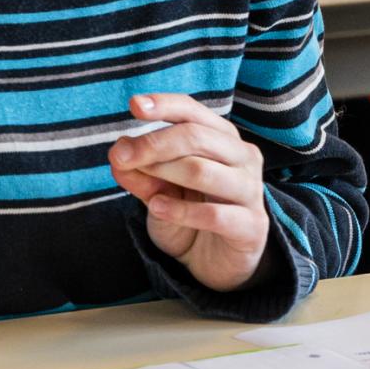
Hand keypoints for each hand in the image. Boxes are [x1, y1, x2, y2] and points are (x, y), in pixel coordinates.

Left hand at [109, 93, 270, 291]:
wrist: (218, 264)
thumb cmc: (190, 218)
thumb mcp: (158, 195)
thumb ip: (141, 175)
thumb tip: (118, 152)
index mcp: (223, 139)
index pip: (193, 112)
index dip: (165, 105)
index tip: (134, 105)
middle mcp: (243, 158)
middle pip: (196, 136)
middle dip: (153, 143)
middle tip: (120, 155)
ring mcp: (251, 191)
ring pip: (202, 170)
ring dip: (164, 172)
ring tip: (140, 179)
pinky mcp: (251, 226)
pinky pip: (213, 214)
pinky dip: (180, 210)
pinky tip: (158, 208)